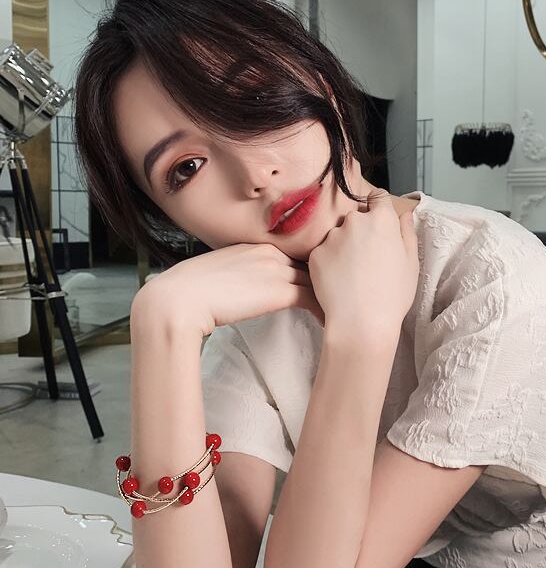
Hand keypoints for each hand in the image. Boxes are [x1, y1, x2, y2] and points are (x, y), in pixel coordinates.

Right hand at [132, 243, 324, 336]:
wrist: (179, 300)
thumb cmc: (189, 292)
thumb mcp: (218, 275)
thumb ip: (238, 276)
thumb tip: (243, 290)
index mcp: (255, 247)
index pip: (292, 257)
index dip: (308, 270)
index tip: (320, 282)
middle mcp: (270, 253)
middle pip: (309, 265)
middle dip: (326, 279)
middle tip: (343, 293)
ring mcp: (276, 270)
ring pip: (315, 280)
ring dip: (330, 294)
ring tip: (345, 308)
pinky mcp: (280, 291)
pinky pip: (313, 298)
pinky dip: (325, 309)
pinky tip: (333, 321)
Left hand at [306, 187, 419, 337]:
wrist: (361, 322)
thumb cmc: (391, 296)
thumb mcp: (411, 263)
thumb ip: (407, 232)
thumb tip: (404, 214)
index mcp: (381, 220)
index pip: (377, 197)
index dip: (378, 208)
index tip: (378, 220)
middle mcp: (354, 221)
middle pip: (356, 217)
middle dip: (360, 231)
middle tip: (367, 258)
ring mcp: (332, 237)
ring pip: (337, 235)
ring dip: (343, 246)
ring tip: (352, 274)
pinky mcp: (315, 253)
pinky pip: (323, 252)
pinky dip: (329, 262)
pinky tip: (339, 281)